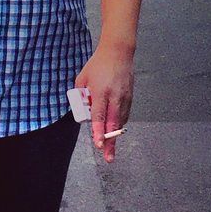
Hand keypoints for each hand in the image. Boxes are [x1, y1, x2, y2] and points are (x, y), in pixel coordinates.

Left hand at [76, 48, 134, 164]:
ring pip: (120, 121)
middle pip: (112, 124)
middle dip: (110, 142)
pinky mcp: (130, 97)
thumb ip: (80, 95)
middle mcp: (114, 97)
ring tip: (109, 149)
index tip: (98, 143)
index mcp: (100, 92)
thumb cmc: (97, 66)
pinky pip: (124, 115)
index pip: (99, 116)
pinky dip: (118, 123)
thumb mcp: (82, 79)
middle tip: (108, 157)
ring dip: (114, 135)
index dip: (99, 131)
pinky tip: (113, 129)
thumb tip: (81, 110)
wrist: (118, 53)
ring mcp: (124, 97)